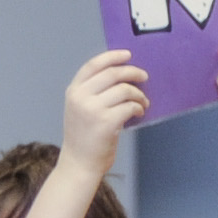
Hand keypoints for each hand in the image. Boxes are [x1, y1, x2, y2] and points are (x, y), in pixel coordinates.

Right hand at [57, 47, 147, 166]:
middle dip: (132, 72)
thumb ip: (92, 91)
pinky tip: (138, 112)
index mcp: (73, 91)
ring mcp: (92, 110)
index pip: (93, 65)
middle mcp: (80, 97)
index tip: (127, 55)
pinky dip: (138, 107)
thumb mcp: (79, 109)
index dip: (112, 56)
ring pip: (124, 90)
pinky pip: (130, 106)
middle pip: (113, 74)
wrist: (79, 163)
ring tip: (142, 102)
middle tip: (144, 76)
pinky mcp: (106, 122)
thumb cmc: (83, 137)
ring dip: (139, 94)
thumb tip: (122, 75)